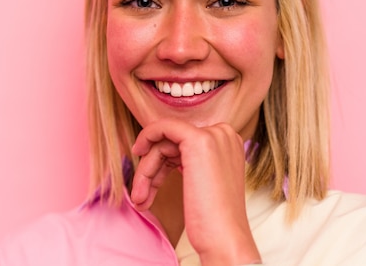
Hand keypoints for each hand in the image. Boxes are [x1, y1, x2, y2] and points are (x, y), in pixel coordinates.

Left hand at [131, 119, 260, 264]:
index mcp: (228, 144)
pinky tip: (137, 152)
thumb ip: (188, 161)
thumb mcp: (203, 181)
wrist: (224, 237)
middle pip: (173, 143)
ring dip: (147, 170)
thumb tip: (160, 152)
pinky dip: (146, 137)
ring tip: (139, 197)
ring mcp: (213, 135)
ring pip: (164, 142)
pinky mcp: (198, 139)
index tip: (149, 183)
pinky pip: (163, 127)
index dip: (163, 163)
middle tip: (140, 196)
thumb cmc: (212, 218)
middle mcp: (224, 135)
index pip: (184, 144)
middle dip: (152, 169)